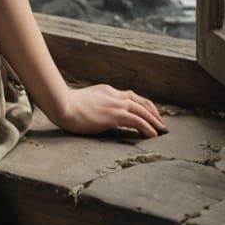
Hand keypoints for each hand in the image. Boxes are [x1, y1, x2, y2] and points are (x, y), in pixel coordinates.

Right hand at [51, 83, 167, 137]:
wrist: (62, 104)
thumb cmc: (67, 105)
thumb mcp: (84, 101)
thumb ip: (95, 104)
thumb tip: (98, 113)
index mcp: (106, 90)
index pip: (129, 96)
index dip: (141, 105)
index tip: (148, 113)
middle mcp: (113, 95)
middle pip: (139, 100)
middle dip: (152, 111)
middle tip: (161, 122)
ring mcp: (114, 104)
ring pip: (141, 109)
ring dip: (154, 119)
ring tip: (162, 129)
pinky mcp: (114, 114)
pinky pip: (136, 120)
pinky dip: (147, 126)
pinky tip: (153, 134)